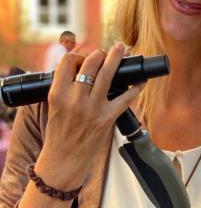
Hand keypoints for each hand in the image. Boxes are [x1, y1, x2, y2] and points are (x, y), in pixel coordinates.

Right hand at [36, 43, 137, 189]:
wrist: (65, 158)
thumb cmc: (58, 132)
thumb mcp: (54, 105)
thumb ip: (64, 85)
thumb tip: (80, 66)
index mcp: (58, 94)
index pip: (68, 62)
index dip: (77, 56)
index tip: (82, 57)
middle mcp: (75, 100)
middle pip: (90, 65)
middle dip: (99, 54)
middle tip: (103, 52)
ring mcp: (93, 109)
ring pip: (107, 75)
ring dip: (115, 58)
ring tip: (120, 49)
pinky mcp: (107, 119)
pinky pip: (125, 98)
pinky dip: (135, 87)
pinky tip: (139, 80)